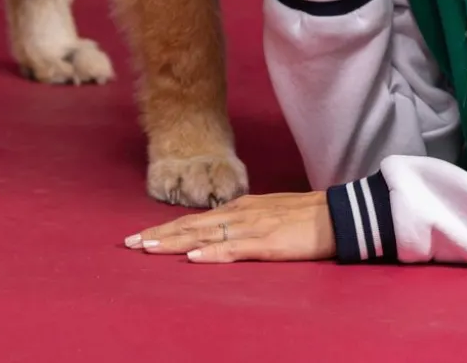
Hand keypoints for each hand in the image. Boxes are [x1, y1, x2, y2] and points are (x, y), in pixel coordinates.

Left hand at [124, 192, 333, 263]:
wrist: (338, 214)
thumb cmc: (305, 218)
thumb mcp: (269, 215)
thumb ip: (244, 223)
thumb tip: (219, 233)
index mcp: (241, 208)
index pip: (195, 219)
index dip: (166, 227)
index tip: (140, 236)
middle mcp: (241, 214)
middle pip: (192, 225)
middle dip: (159, 234)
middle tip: (128, 244)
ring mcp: (253, 227)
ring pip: (206, 235)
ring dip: (175, 242)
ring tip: (148, 248)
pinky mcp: (268, 244)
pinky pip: (235, 249)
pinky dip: (213, 253)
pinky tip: (194, 257)